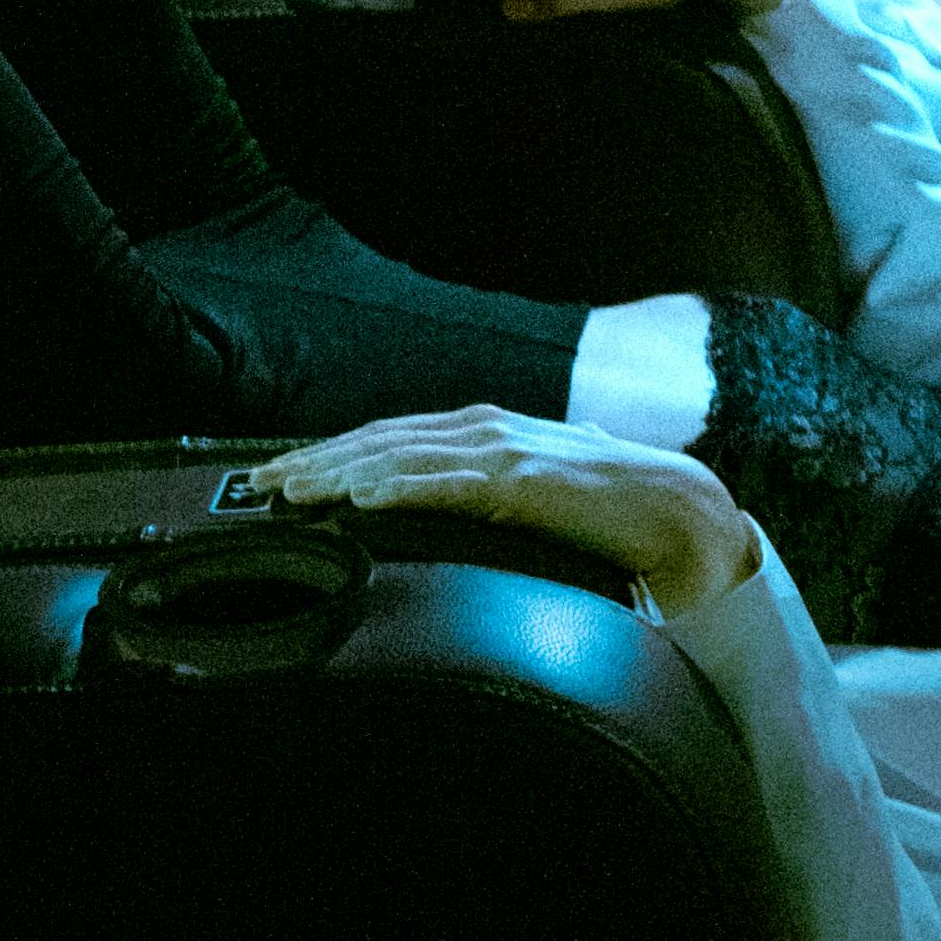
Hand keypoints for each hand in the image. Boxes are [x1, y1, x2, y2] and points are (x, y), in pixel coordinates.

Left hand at [245, 408, 760, 619]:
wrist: (681, 509)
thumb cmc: (610, 505)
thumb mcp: (534, 490)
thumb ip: (493, 489)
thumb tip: (457, 505)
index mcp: (482, 433)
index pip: (387, 439)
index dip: (330, 453)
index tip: (280, 474)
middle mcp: (483, 431)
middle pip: (377, 442)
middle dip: (314, 461)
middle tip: (259, 483)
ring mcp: (501, 453)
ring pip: (399, 459)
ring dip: (338, 474)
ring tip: (292, 491)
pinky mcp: (523, 484)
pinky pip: (448, 486)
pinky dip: (398, 488)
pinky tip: (362, 499)